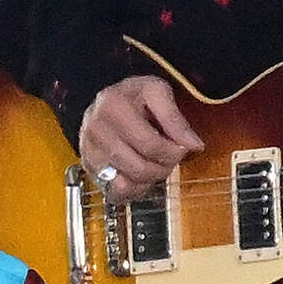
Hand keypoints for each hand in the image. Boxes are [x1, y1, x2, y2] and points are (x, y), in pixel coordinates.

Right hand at [79, 75, 203, 202]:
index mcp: (112, 106)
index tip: (183, 149)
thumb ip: (176, 119)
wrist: (106, 101)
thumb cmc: (133, 96)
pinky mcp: (88, 167)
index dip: (173, 152)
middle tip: (170, 158)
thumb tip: (194, 145)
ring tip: (155, 164)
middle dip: (162, 168)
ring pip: (126, 184)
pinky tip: (140, 175)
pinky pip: (115, 191)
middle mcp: (95, 130)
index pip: (149, 144)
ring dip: (149, 179)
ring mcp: (89, 151)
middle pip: (138, 167)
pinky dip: (132, 189)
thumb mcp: (157, 92)